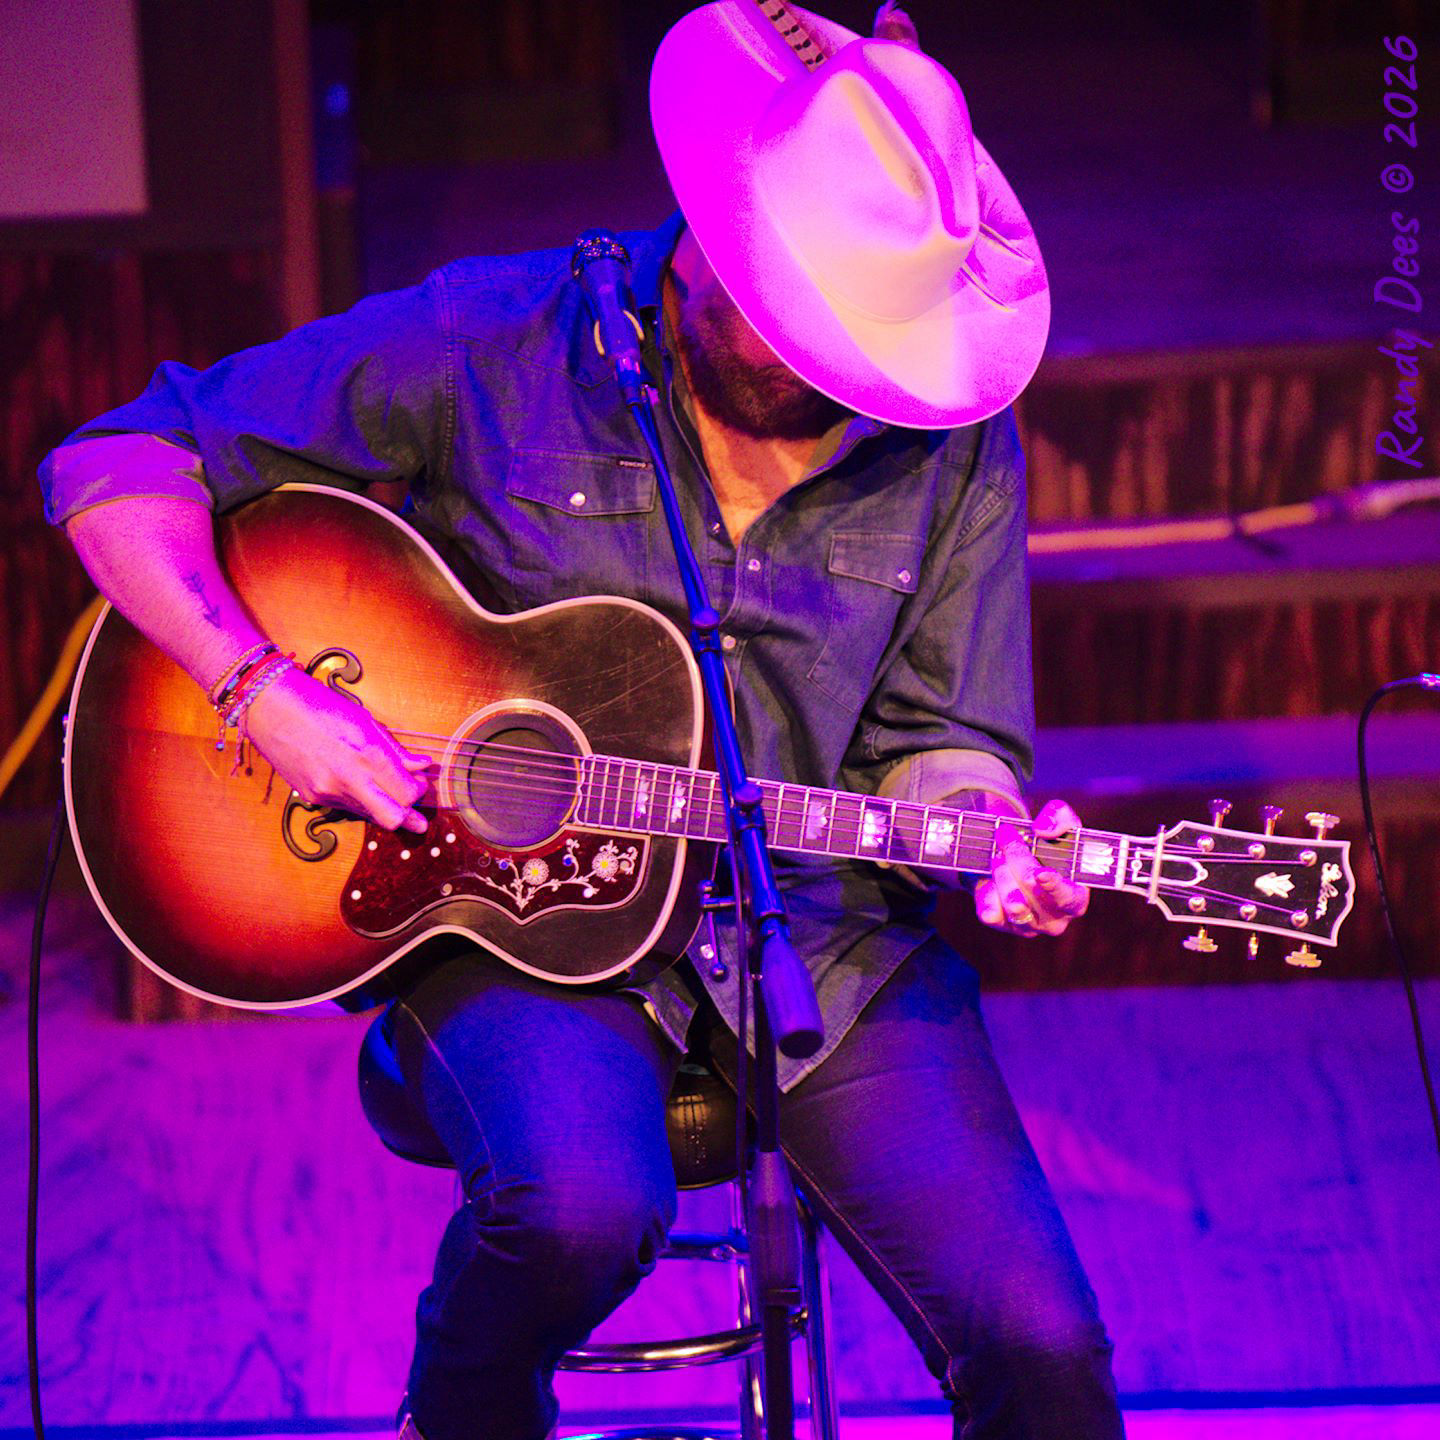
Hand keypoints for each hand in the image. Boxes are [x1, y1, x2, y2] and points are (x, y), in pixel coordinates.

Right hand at [241, 666, 431, 833]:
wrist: (267, 708)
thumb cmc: (318, 705)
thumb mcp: (364, 720)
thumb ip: (395, 750)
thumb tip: (423, 766)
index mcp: (366, 756)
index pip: (408, 794)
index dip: (418, 791)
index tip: (419, 782)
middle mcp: (348, 780)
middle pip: (393, 819)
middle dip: (408, 816)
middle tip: (416, 810)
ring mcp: (327, 793)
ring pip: (369, 816)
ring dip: (383, 807)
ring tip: (388, 793)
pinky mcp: (312, 798)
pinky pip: (347, 808)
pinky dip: (359, 800)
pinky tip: (359, 784)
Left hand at [975, 798, 1089, 937]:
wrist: (1012, 858)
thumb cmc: (1046, 844)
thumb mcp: (1060, 822)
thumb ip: (1060, 817)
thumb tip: (1043, 830)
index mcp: (1075, 898)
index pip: (1069, 899)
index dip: (1055, 887)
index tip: (1040, 873)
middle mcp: (1055, 919)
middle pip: (1034, 894)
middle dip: (1017, 861)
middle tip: (1006, 836)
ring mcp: (1028, 926)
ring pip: (1013, 905)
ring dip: (1002, 874)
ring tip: (998, 856)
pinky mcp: (1002, 925)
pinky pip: (990, 913)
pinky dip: (987, 890)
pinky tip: (990, 877)